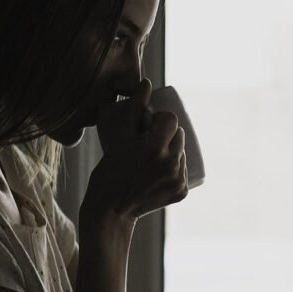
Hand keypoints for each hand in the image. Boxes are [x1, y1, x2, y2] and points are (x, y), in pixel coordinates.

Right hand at [83, 79, 188, 223]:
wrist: (111, 209)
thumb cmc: (109, 169)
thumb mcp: (117, 137)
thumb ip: (132, 108)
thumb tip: (147, 83)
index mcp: (153, 148)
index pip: (171, 119)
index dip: (160, 119)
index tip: (149, 125)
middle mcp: (170, 164)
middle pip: (179, 135)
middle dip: (166, 134)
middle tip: (149, 141)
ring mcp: (178, 180)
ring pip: (182, 152)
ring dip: (172, 150)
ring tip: (154, 156)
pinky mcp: (182, 192)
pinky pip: (183, 170)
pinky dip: (174, 168)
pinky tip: (159, 171)